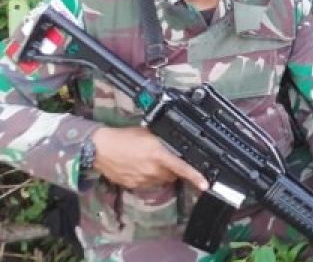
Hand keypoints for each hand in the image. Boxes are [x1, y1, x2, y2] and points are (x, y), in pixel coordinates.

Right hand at [91, 126, 207, 190]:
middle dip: (173, 168)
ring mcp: (143, 179)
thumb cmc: (123, 138)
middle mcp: (152, 169)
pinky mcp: (134, 185)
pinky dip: (148, 177)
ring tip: (149, 160)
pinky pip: (148, 183)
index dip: (195, 176)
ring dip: (160, 173)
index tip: (205, 184)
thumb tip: (175, 141)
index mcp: (159, 154)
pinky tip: (140, 167)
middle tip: (164, 158)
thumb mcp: (148, 132)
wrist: (101, 148)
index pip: (182, 167)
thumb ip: (164, 139)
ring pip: (161, 180)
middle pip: (173, 174)